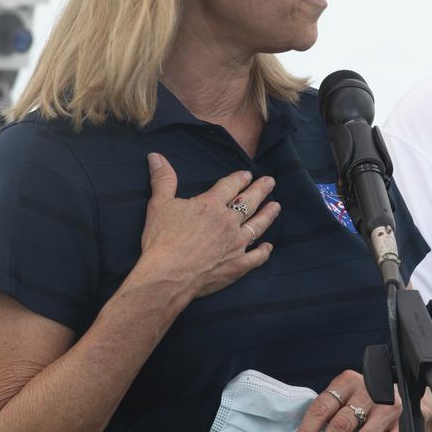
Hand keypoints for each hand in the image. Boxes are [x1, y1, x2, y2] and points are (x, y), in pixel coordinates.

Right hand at [138, 152, 279, 297]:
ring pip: (258, 226)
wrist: (167, 276)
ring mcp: (235, 244)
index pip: (230, 186)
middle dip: (261, 190)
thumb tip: (156, 156)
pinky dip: (264, 252)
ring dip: (268, 215)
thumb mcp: (159, 204)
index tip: (247, 174)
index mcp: (211, 205)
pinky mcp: (237, 266)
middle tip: (270, 181)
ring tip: (276, 206)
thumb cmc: (161, 240)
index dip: (239, 178)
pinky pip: (256, 257)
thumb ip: (163, 179)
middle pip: (249, 202)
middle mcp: (228, 222)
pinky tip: (268, 247)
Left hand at [290, 369, 401, 431]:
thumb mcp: (343, 394)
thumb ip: (328, 412)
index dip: (307, 431)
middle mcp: (368, 392)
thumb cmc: (361, 398)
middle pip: (341, 425)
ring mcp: (387, 408)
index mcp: (347, 382)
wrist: (399, 393)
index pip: (322, 407)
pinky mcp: (402, 424)